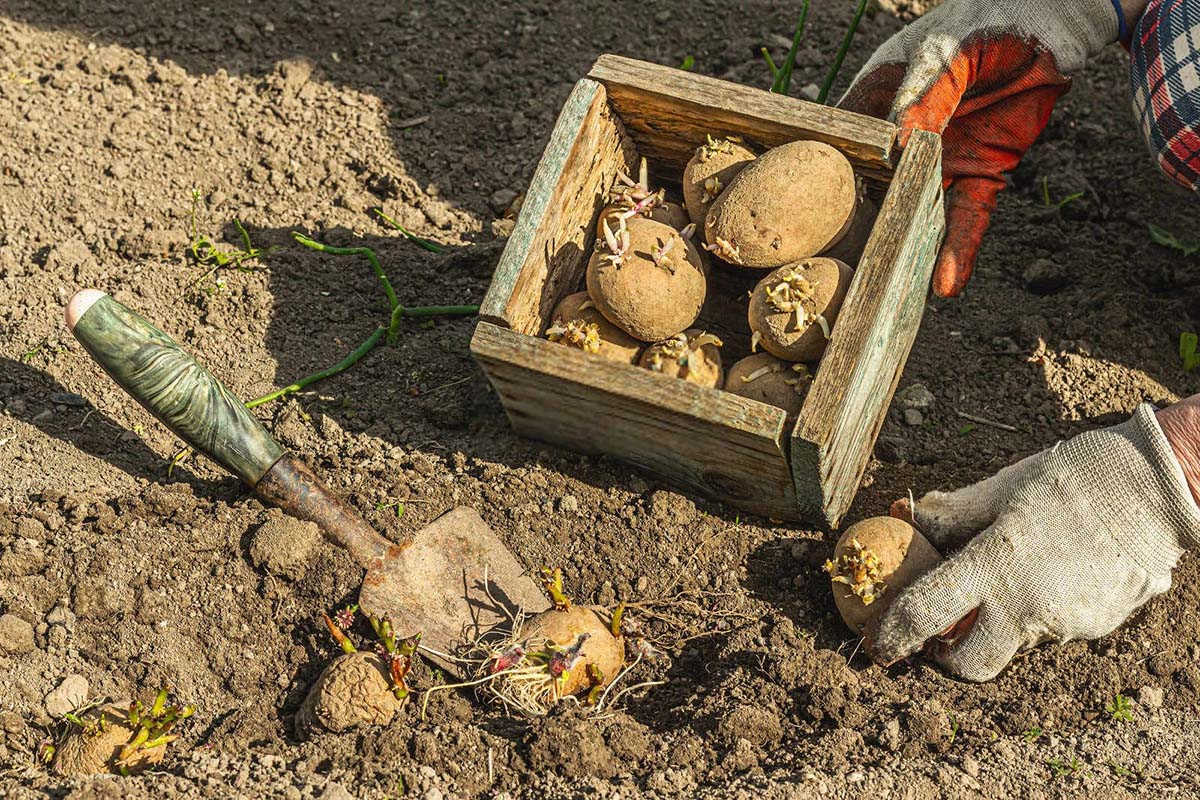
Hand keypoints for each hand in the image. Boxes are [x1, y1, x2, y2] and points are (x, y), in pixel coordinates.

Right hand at [839, 0, 1121, 296]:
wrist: (1056, 28)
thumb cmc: (987, 24)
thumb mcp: (949, 55)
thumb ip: (925, 96)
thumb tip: (898, 144)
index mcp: (879, 99)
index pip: (844, 141)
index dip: (827, 174)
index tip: (813, 210)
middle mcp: (903, 138)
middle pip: (876, 186)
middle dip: (864, 224)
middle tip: (847, 264)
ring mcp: (941, 160)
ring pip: (918, 210)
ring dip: (909, 247)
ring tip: (891, 288)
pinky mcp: (980, 174)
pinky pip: (968, 217)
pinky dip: (960, 249)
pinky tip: (947, 282)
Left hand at [874, 404, 1199, 681]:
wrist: (1155, 489)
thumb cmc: (1070, 479)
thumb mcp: (1000, 489)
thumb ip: (949, 514)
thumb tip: (905, 518)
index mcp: (996, 565)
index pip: (927, 613)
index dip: (896, 635)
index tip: (881, 646)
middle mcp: (1028, 605)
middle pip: (972, 664)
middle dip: (947, 659)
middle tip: (938, 637)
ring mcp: (1066, 623)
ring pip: (1014, 642)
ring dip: (999, 624)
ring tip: (1013, 577)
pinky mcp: (1096, 628)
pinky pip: (1050, 629)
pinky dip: (1037, 611)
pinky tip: (1051, 574)